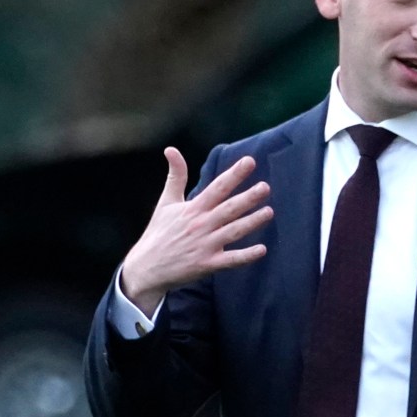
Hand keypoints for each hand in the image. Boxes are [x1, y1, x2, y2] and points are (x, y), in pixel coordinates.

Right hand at [117, 149, 273, 314]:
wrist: (147, 268)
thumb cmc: (159, 232)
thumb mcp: (166, 202)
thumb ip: (175, 176)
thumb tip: (171, 149)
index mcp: (193, 208)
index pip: (217, 187)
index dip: (234, 174)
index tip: (250, 161)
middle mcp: (201, 225)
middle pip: (228, 208)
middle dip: (247, 197)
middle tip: (265, 187)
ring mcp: (205, 245)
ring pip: (233, 231)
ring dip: (252, 222)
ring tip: (269, 212)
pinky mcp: (207, 264)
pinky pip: (231, 260)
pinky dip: (246, 256)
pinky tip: (262, 250)